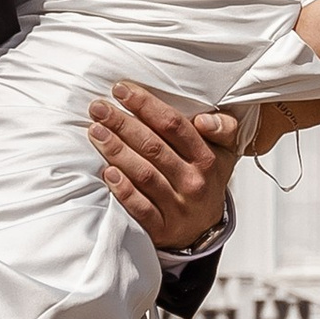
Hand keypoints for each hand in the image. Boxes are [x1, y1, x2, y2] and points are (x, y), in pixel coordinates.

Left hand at [90, 79, 236, 257]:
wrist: (204, 228)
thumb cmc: (206, 178)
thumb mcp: (224, 151)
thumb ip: (222, 128)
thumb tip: (204, 120)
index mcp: (207, 158)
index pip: (174, 126)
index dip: (146, 105)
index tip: (122, 90)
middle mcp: (193, 182)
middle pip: (154, 147)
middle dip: (123, 123)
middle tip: (98, 108)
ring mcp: (177, 206)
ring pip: (144, 174)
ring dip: (117, 151)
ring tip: (96, 132)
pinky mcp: (162, 228)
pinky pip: (140, 208)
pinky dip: (123, 190)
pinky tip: (107, 173)